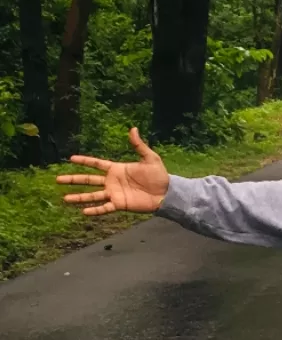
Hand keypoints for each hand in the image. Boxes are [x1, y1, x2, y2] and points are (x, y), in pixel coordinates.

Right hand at [56, 127, 170, 214]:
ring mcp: (114, 193)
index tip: (71, 158)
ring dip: (79, 197)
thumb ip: (139, 145)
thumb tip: (133, 129)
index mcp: (116, 169)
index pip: (96, 164)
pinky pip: (104, 208)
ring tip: (65, 198)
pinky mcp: (119, 204)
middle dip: (73, 179)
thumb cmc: (159, 175)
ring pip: (92, 195)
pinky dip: (94, 210)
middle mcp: (112, 181)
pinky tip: (83, 211)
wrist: (166, 192)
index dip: (84, 161)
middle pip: (88, 180)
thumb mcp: (149, 158)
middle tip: (58, 179)